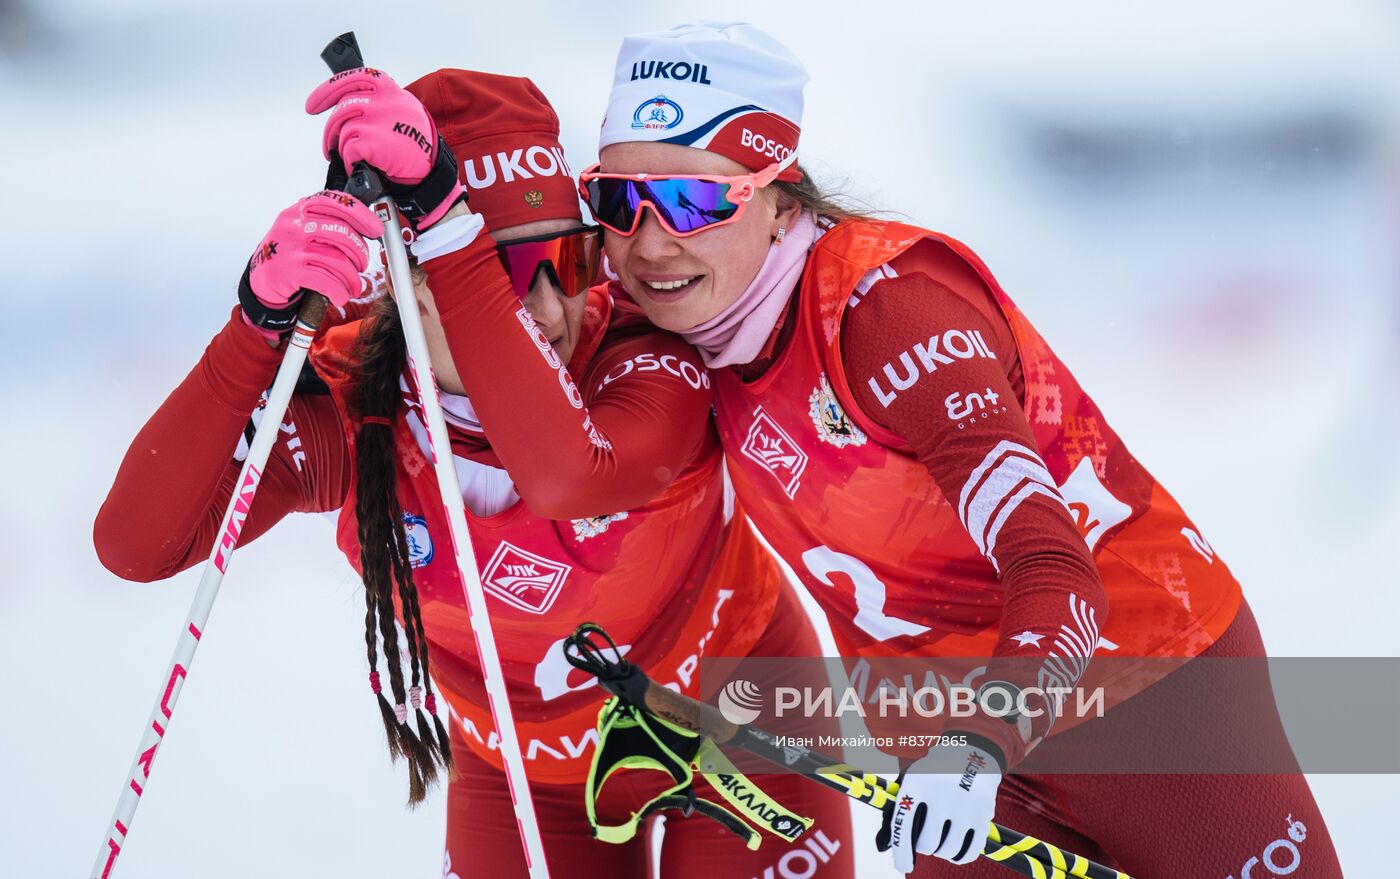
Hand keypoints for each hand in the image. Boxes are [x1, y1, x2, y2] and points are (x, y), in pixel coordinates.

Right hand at [238, 191, 381, 338]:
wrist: (260, 278)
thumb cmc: (288, 252)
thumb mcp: (301, 227)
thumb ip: (326, 221)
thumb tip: (365, 224)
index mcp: (299, 210)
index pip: (335, 202)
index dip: (361, 215)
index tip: (376, 229)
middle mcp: (295, 226)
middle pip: (342, 234)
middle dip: (360, 253)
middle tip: (363, 265)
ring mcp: (292, 248)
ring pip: (338, 260)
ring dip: (352, 278)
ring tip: (354, 285)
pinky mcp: (290, 271)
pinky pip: (326, 281)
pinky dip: (339, 291)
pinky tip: (341, 296)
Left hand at [305, 67, 466, 228]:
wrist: (430, 171)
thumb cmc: (415, 144)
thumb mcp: (403, 111)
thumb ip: (377, 102)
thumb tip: (345, 105)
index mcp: (389, 90)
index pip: (353, 78)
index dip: (328, 91)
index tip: (313, 105)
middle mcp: (383, 101)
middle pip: (342, 110)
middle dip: (331, 131)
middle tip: (331, 145)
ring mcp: (378, 120)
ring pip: (343, 131)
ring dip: (344, 149)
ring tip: (356, 159)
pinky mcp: (374, 141)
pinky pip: (348, 149)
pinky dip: (350, 161)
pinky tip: (361, 166)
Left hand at [877, 741, 1002, 872]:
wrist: (971, 752)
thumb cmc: (934, 773)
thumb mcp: (914, 780)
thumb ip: (899, 809)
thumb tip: (884, 846)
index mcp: (918, 783)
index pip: (903, 825)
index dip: (901, 852)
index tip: (903, 866)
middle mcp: (941, 794)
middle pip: (927, 844)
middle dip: (924, 847)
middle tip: (926, 840)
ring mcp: (964, 805)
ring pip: (949, 850)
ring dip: (942, 852)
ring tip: (941, 841)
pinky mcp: (983, 814)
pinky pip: (970, 851)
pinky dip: (961, 856)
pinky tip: (956, 850)